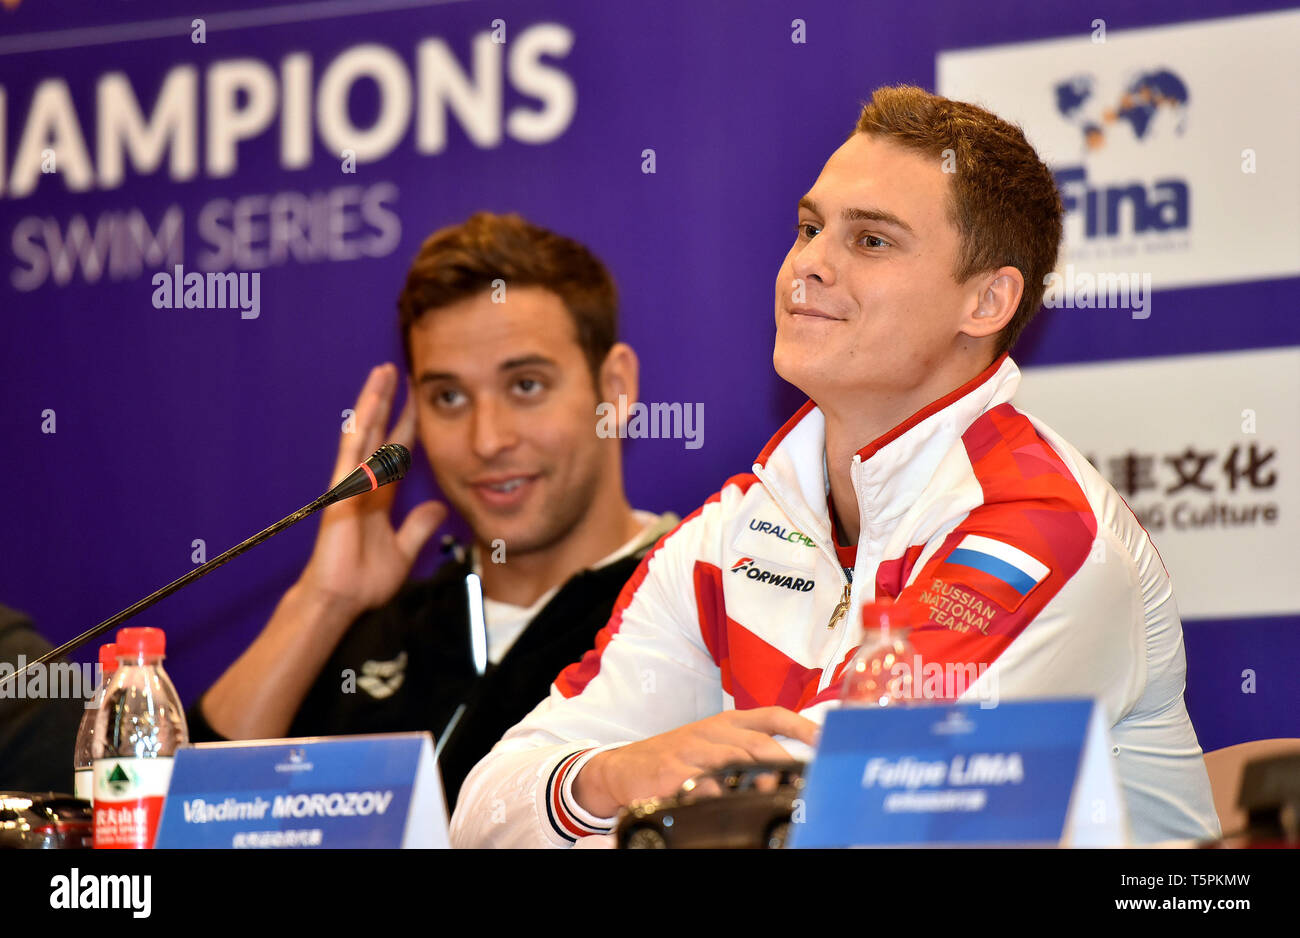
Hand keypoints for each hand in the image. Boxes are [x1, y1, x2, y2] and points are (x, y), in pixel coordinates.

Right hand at [296, 363, 445, 618]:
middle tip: (397, 369)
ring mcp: (352, 485)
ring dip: (372, 402)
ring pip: (362, 433)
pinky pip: (352, 454)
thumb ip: (418, 528)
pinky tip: (368, 407)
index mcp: (379, 495)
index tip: (417, 400)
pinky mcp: (342, 492)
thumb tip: (439, 508)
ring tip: (382, 373)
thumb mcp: (403, 551)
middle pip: (377, 432)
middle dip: (387, 401)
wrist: (341, 600)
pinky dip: (360, 430)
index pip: (397, 450)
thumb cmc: (363, 580)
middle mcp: (365, 484)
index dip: (407, 424)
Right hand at [572, 707, 818, 817]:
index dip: (802, 726)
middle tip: (801, 782)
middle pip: (757, 742)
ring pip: (733, 760)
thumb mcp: (712, 745)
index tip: (826, 740)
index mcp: (727, 722)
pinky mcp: (671, 772)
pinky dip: (718, 793)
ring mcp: (691, 750)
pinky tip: (726, 802)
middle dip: (783, 762)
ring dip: (757, 780)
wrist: (623, 768)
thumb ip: (746, 752)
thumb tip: (788, 772)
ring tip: (772, 794)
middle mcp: (711, 732)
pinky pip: (701, 783)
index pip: (772, 715)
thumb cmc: (676, 758)